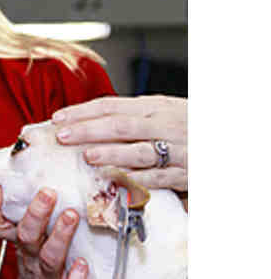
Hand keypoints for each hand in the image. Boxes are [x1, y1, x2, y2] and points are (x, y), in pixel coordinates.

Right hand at [0, 185, 88, 277]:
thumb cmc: (43, 249)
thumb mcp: (30, 225)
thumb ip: (29, 199)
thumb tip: (32, 153)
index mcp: (17, 237)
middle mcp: (28, 254)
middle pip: (25, 235)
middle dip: (36, 214)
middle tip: (48, 193)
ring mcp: (45, 271)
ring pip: (48, 256)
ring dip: (59, 236)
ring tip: (71, 216)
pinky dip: (74, 275)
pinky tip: (82, 263)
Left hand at [52, 95, 186, 190]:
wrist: (229, 134)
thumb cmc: (188, 123)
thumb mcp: (160, 111)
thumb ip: (130, 115)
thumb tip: (89, 121)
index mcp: (153, 105)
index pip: (111, 105)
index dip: (82, 111)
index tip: (58, 118)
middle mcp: (163, 124)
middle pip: (120, 125)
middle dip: (88, 129)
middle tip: (63, 135)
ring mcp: (176, 148)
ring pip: (140, 150)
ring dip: (113, 154)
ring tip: (88, 156)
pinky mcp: (188, 172)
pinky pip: (161, 176)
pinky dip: (140, 179)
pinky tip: (121, 181)